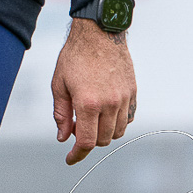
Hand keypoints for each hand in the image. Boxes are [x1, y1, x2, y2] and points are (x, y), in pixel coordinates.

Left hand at [51, 17, 136, 165]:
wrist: (99, 33)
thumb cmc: (74, 56)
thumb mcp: (59, 84)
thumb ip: (62, 114)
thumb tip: (64, 137)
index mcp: (88, 102)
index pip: (87, 141)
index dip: (77, 154)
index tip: (70, 159)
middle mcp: (110, 103)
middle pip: (102, 139)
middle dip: (88, 140)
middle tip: (76, 125)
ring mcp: (124, 98)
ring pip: (117, 131)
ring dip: (103, 132)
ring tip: (90, 116)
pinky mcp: (133, 92)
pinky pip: (129, 118)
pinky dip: (117, 122)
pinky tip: (105, 111)